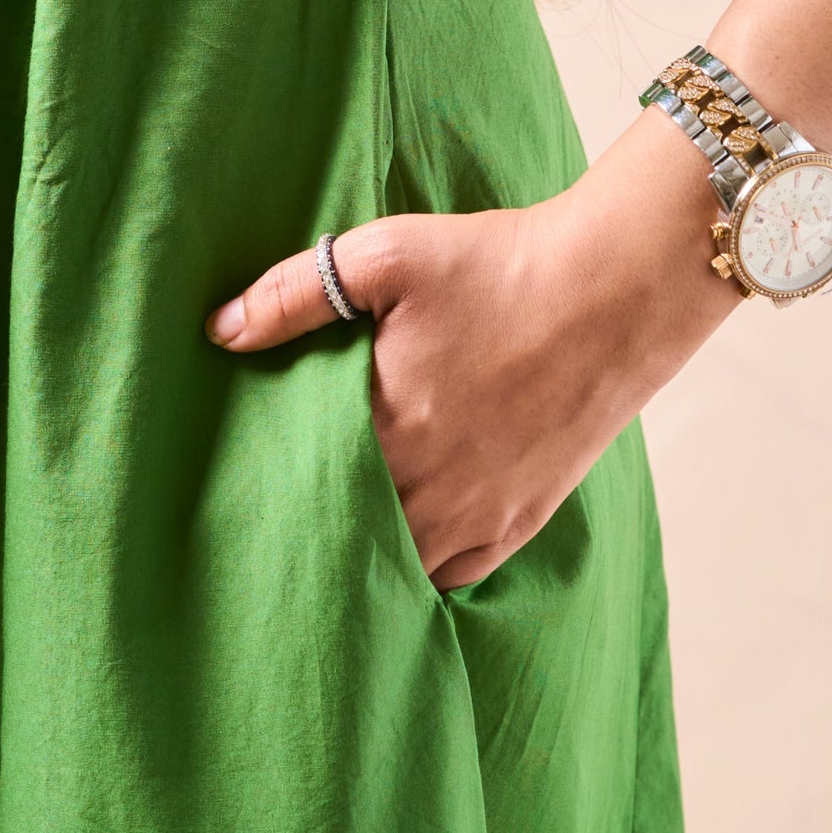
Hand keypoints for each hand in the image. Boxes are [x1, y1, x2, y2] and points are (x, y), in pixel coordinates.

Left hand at [207, 116, 738, 588]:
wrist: (612, 291)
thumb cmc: (496, 266)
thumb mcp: (388, 256)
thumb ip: (296, 292)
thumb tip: (219, 332)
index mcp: (389, 428)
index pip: (298, 489)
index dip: (265, 489)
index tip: (234, 485)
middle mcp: (431, 491)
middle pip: (342, 538)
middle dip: (305, 530)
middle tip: (266, 520)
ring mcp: (478, 517)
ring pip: (394, 568)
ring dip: (359, 554)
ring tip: (325, 533)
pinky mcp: (517, 525)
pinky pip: (449, 577)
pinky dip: (415, 567)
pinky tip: (393, 543)